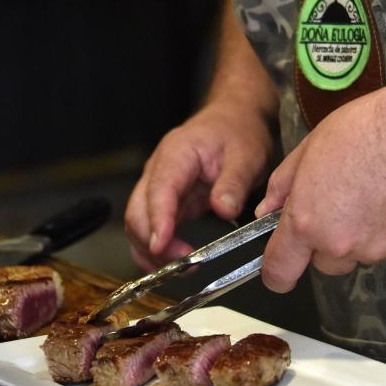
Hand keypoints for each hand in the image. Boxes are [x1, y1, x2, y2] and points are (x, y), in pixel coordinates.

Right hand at [124, 103, 273, 269]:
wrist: (235, 118)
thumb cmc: (238, 131)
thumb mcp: (247, 154)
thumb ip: (234, 183)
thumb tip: (223, 209)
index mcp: (177, 153)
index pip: (159, 189)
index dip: (157, 220)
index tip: (161, 245)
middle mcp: (159, 169)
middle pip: (138, 210)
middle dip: (152, 242)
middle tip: (183, 264)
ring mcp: (158, 185)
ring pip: (138, 222)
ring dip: (151, 250)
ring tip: (183, 268)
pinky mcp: (167, 199)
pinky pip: (151, 226)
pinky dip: (156, 247)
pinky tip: (174, 263)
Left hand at [253, 76, 385, 291]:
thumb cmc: (364, 129)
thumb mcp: (309, 146)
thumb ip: (283, 185)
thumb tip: (267, 210)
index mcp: (306, 222)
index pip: (280, 272)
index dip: (278, 272)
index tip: (284, 263)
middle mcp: (337, 244)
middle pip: (323, 263)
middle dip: (327, 242)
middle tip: (343, 203)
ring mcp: (374, 249)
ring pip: (358, 253)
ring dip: (361, 235)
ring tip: (375, 193)